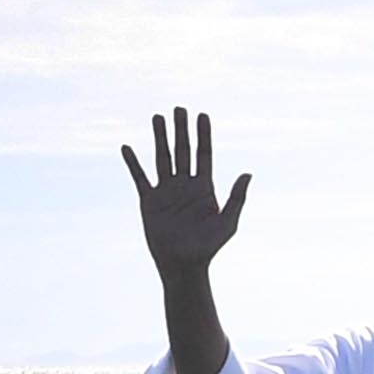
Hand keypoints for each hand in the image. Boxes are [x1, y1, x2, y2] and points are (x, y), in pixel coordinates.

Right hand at [122, 107, 248, 278]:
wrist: (183, 265)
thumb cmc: (209, 247)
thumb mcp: (228, 222)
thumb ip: (237, 197)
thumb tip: (247, 173)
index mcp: (204, 187)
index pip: (204, 154)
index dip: (204, 135)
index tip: (202, 115)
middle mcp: (185, 184)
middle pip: (182, 150)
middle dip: (181, 129)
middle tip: (179, 108)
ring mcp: (166, 191)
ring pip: (162, 158)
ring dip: (160, 138)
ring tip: (157, 118)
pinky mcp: (149, 201)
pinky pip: (140, 177)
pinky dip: (133, 163)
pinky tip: (127, 147)